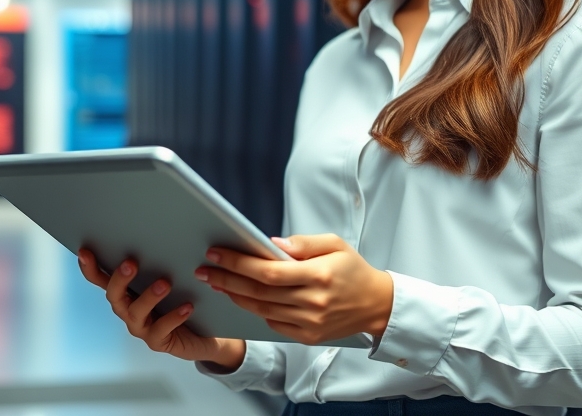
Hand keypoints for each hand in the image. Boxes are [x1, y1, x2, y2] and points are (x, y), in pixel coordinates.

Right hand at [77, 249, 245, 369]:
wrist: (201, 333)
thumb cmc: (181, 299)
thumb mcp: (169, 277)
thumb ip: (158, 261)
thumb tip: (159, 231)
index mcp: (126, 292)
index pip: (101, 279)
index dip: (90, 268)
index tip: (85, 251)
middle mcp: (128, 309)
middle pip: (114, 296)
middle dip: (120, 279)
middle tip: (131, 263)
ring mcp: (141, 327)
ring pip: (136, 313)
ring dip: (149, 297)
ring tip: (165, 284)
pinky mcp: (158, 340)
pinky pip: (161, 330)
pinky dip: (174, 317)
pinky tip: (187, 306)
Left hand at [195, 234, 393, 345]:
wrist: (377, 305)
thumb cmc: (353, 270)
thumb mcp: (334, 244)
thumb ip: (302, 243)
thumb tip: (270, 244)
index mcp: (319, 276)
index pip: (268, 271)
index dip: (239, 262)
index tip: (216, 253)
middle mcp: (313, 302)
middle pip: (259, 292)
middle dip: (227, 278)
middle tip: (205, 269)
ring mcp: (310, 323)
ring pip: (261, 309)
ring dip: (235, 295)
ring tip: (217, 282)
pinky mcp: (308, 337)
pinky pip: (273, 323)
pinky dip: (254, 310)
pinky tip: (241, 297)